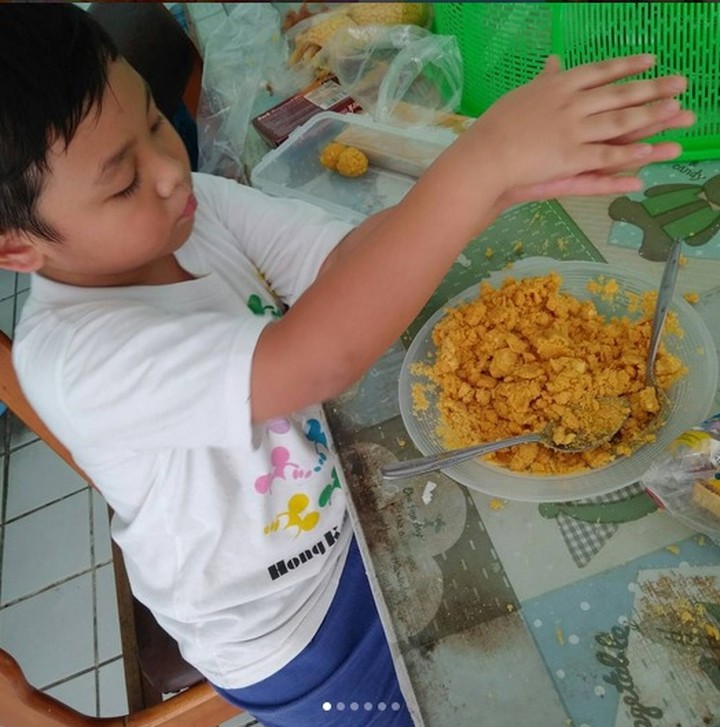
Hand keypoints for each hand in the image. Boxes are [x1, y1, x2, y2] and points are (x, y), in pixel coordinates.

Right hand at [463, 54, 693, 200]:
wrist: (482, 157)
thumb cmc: (494, 128)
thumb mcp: (521, 96)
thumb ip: (544, 81)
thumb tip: (554, 63)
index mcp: (558, 86)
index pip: (600, 71)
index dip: (627, 66)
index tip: (651, 60)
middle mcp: (571, 104)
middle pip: (618, 94)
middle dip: (653, 88)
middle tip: (681, 83)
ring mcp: (573, 132)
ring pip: (620, 124)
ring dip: (651, 120)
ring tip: (679, 116)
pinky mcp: (570, 160)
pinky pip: (605, 158)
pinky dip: (627, 157)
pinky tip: (648, 156)